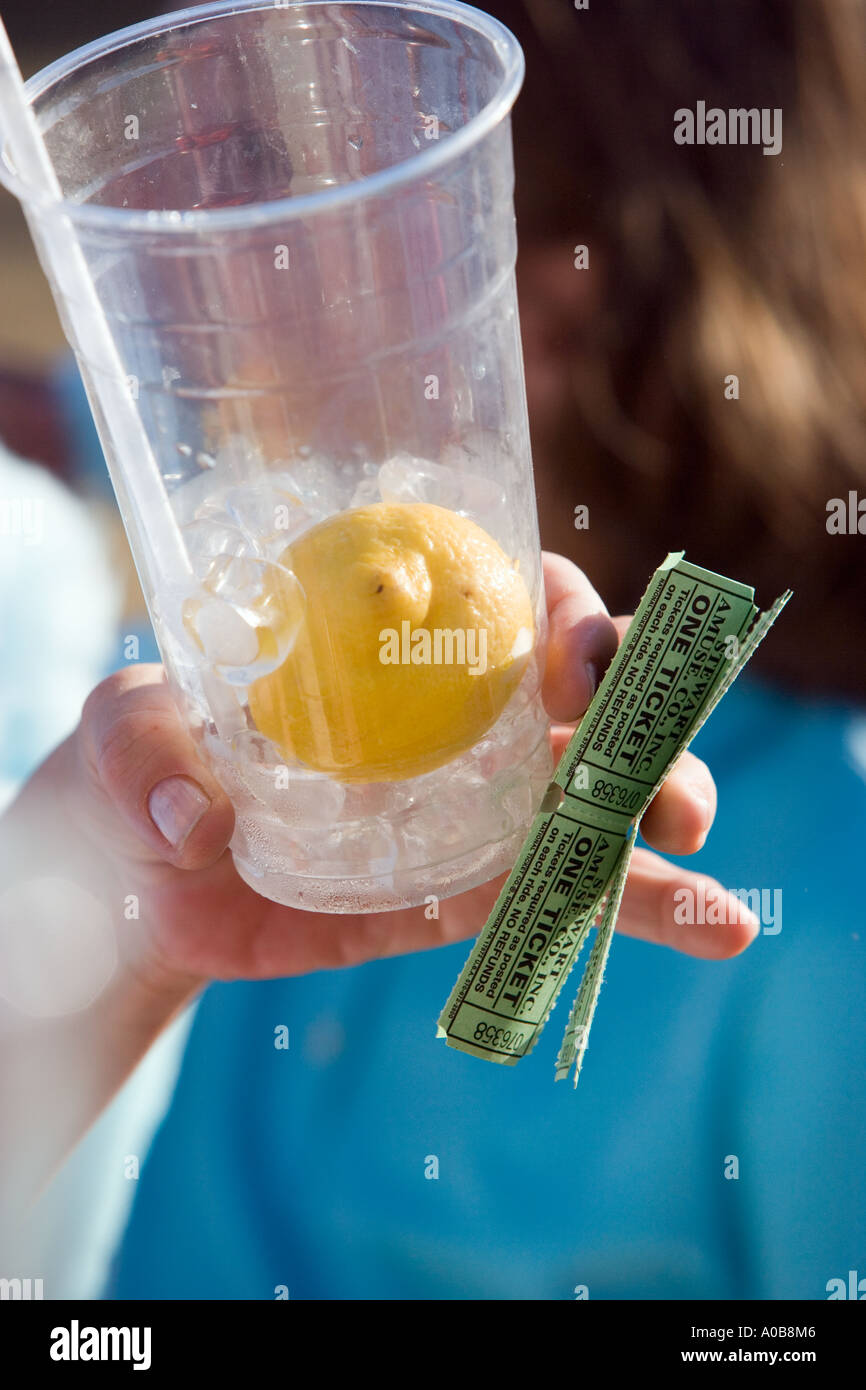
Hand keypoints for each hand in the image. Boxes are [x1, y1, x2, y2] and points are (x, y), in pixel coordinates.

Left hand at [32, 551, 752, 1000]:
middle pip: (586, 700)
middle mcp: (459, 718)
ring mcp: (476, 809)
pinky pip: (565, 894)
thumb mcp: (126, 730)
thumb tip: (198, 820)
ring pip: (597, 799)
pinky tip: (715, 923)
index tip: (568, 657)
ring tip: (693, 854)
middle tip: (650, 767)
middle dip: (643, 719)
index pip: (512, 602)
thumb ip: (147, 748)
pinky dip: (640, 908)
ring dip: (664, 815)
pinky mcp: (470, 894)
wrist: (144, 876)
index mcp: (401, 648)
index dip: (564, 616)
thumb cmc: (146, 763)